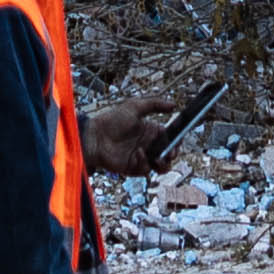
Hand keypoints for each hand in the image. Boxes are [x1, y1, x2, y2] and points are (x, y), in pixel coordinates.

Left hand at [104, 63, 224, 174]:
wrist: (94, 137)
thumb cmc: (111, 120)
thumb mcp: (134, 106)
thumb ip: (155, 104)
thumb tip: (174, 105)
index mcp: (151, 131)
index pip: (170, 138)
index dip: (176, 140)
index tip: (179, 139)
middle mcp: (148, 145)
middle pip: (169, 153)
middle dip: (173, 153)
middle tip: (171, 151)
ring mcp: (142, 157)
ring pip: (161, 166)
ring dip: (164, 163)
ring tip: (160, 158)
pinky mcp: (133, 168)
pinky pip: (145, 169)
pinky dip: (144, 162)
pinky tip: (138, 153)